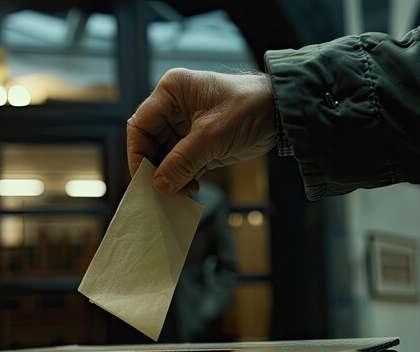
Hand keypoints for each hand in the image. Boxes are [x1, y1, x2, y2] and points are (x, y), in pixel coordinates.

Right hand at [127, 68, 276, 194]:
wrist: (281, 114)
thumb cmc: (249, 108)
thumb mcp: (212, 136)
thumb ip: (182, 162)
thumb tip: (159, 185)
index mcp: (171, 92)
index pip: (140, 125)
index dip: (137, 154)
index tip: (144, 179)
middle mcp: (174, 107)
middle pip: (150, 143)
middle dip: (157, 169)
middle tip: (165, 190)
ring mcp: (186, 126)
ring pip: (165, 157)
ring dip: (171, 177)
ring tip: (183, 191)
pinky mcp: (199, 142)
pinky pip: (182, 163)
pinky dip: (183, 178)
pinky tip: (191, 188)